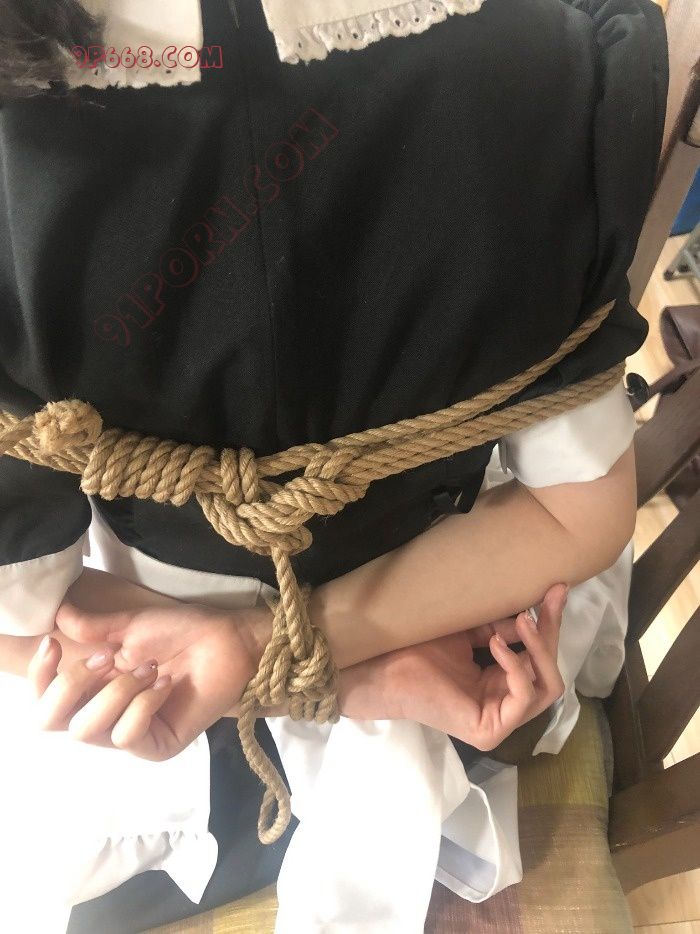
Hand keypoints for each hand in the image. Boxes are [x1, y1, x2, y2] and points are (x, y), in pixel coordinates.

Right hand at [28, 569, 272, 758]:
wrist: (227, 642)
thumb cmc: (181, 633)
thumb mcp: (130, 626)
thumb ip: (92, 627)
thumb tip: (57, 614)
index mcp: (93, 689)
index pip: (45, 702)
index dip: (40, 676)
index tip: (53, 645)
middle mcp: (105, 716)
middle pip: (53, 723)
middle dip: (74, 684)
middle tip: (109, 658)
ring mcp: (131, 734)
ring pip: (90, 730)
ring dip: (118, 691)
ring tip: (150, 668)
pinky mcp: (157, 747)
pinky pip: (128, 736)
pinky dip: (143, 705)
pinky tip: (164, 685)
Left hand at [337, 584, 566, 750]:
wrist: (386, 666)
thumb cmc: (420, 649)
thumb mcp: (471, 632)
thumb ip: (501, 629)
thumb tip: (531, 615)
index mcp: (500, 684)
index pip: (538, 658)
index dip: (549, 624)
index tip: (557, 590)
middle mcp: (505, 705)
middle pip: (548, 672)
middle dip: (551, 632)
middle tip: (551, 599)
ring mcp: (500, 721)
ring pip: (546, 687)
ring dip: (539, 649)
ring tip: (522, 622)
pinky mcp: (490, 731)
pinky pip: (523, 697)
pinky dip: (515, 667)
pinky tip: (495, 645)